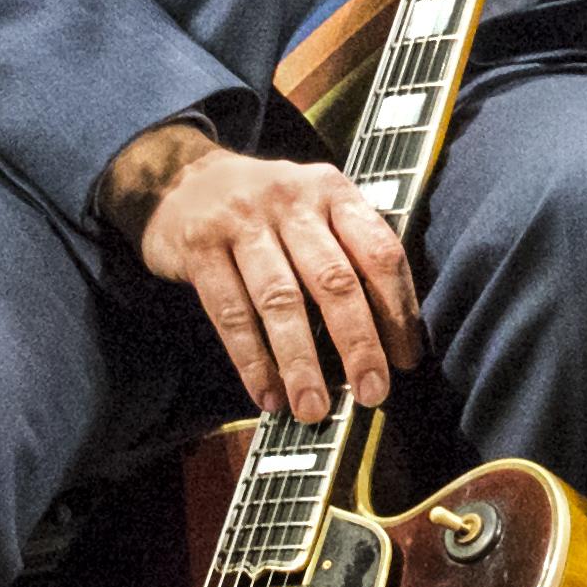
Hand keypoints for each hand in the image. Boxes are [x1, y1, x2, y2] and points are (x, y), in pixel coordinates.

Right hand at [98, 121, 421, 420]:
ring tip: (313, 408)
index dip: (398, 310)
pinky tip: (267, 395)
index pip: (379, 251)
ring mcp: (242, 221)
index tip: (406, 360)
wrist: (181, 179)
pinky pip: (230, 312)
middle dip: (358, 343)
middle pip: (334, 279)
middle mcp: (291, 201)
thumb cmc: (266, 210)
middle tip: (372, 393)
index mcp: (332, 192)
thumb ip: (348, 253)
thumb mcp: (313, 208)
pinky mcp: (199, 246)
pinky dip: (251, 360)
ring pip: (280, 300)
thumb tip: (386, 340)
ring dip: (301, 362)